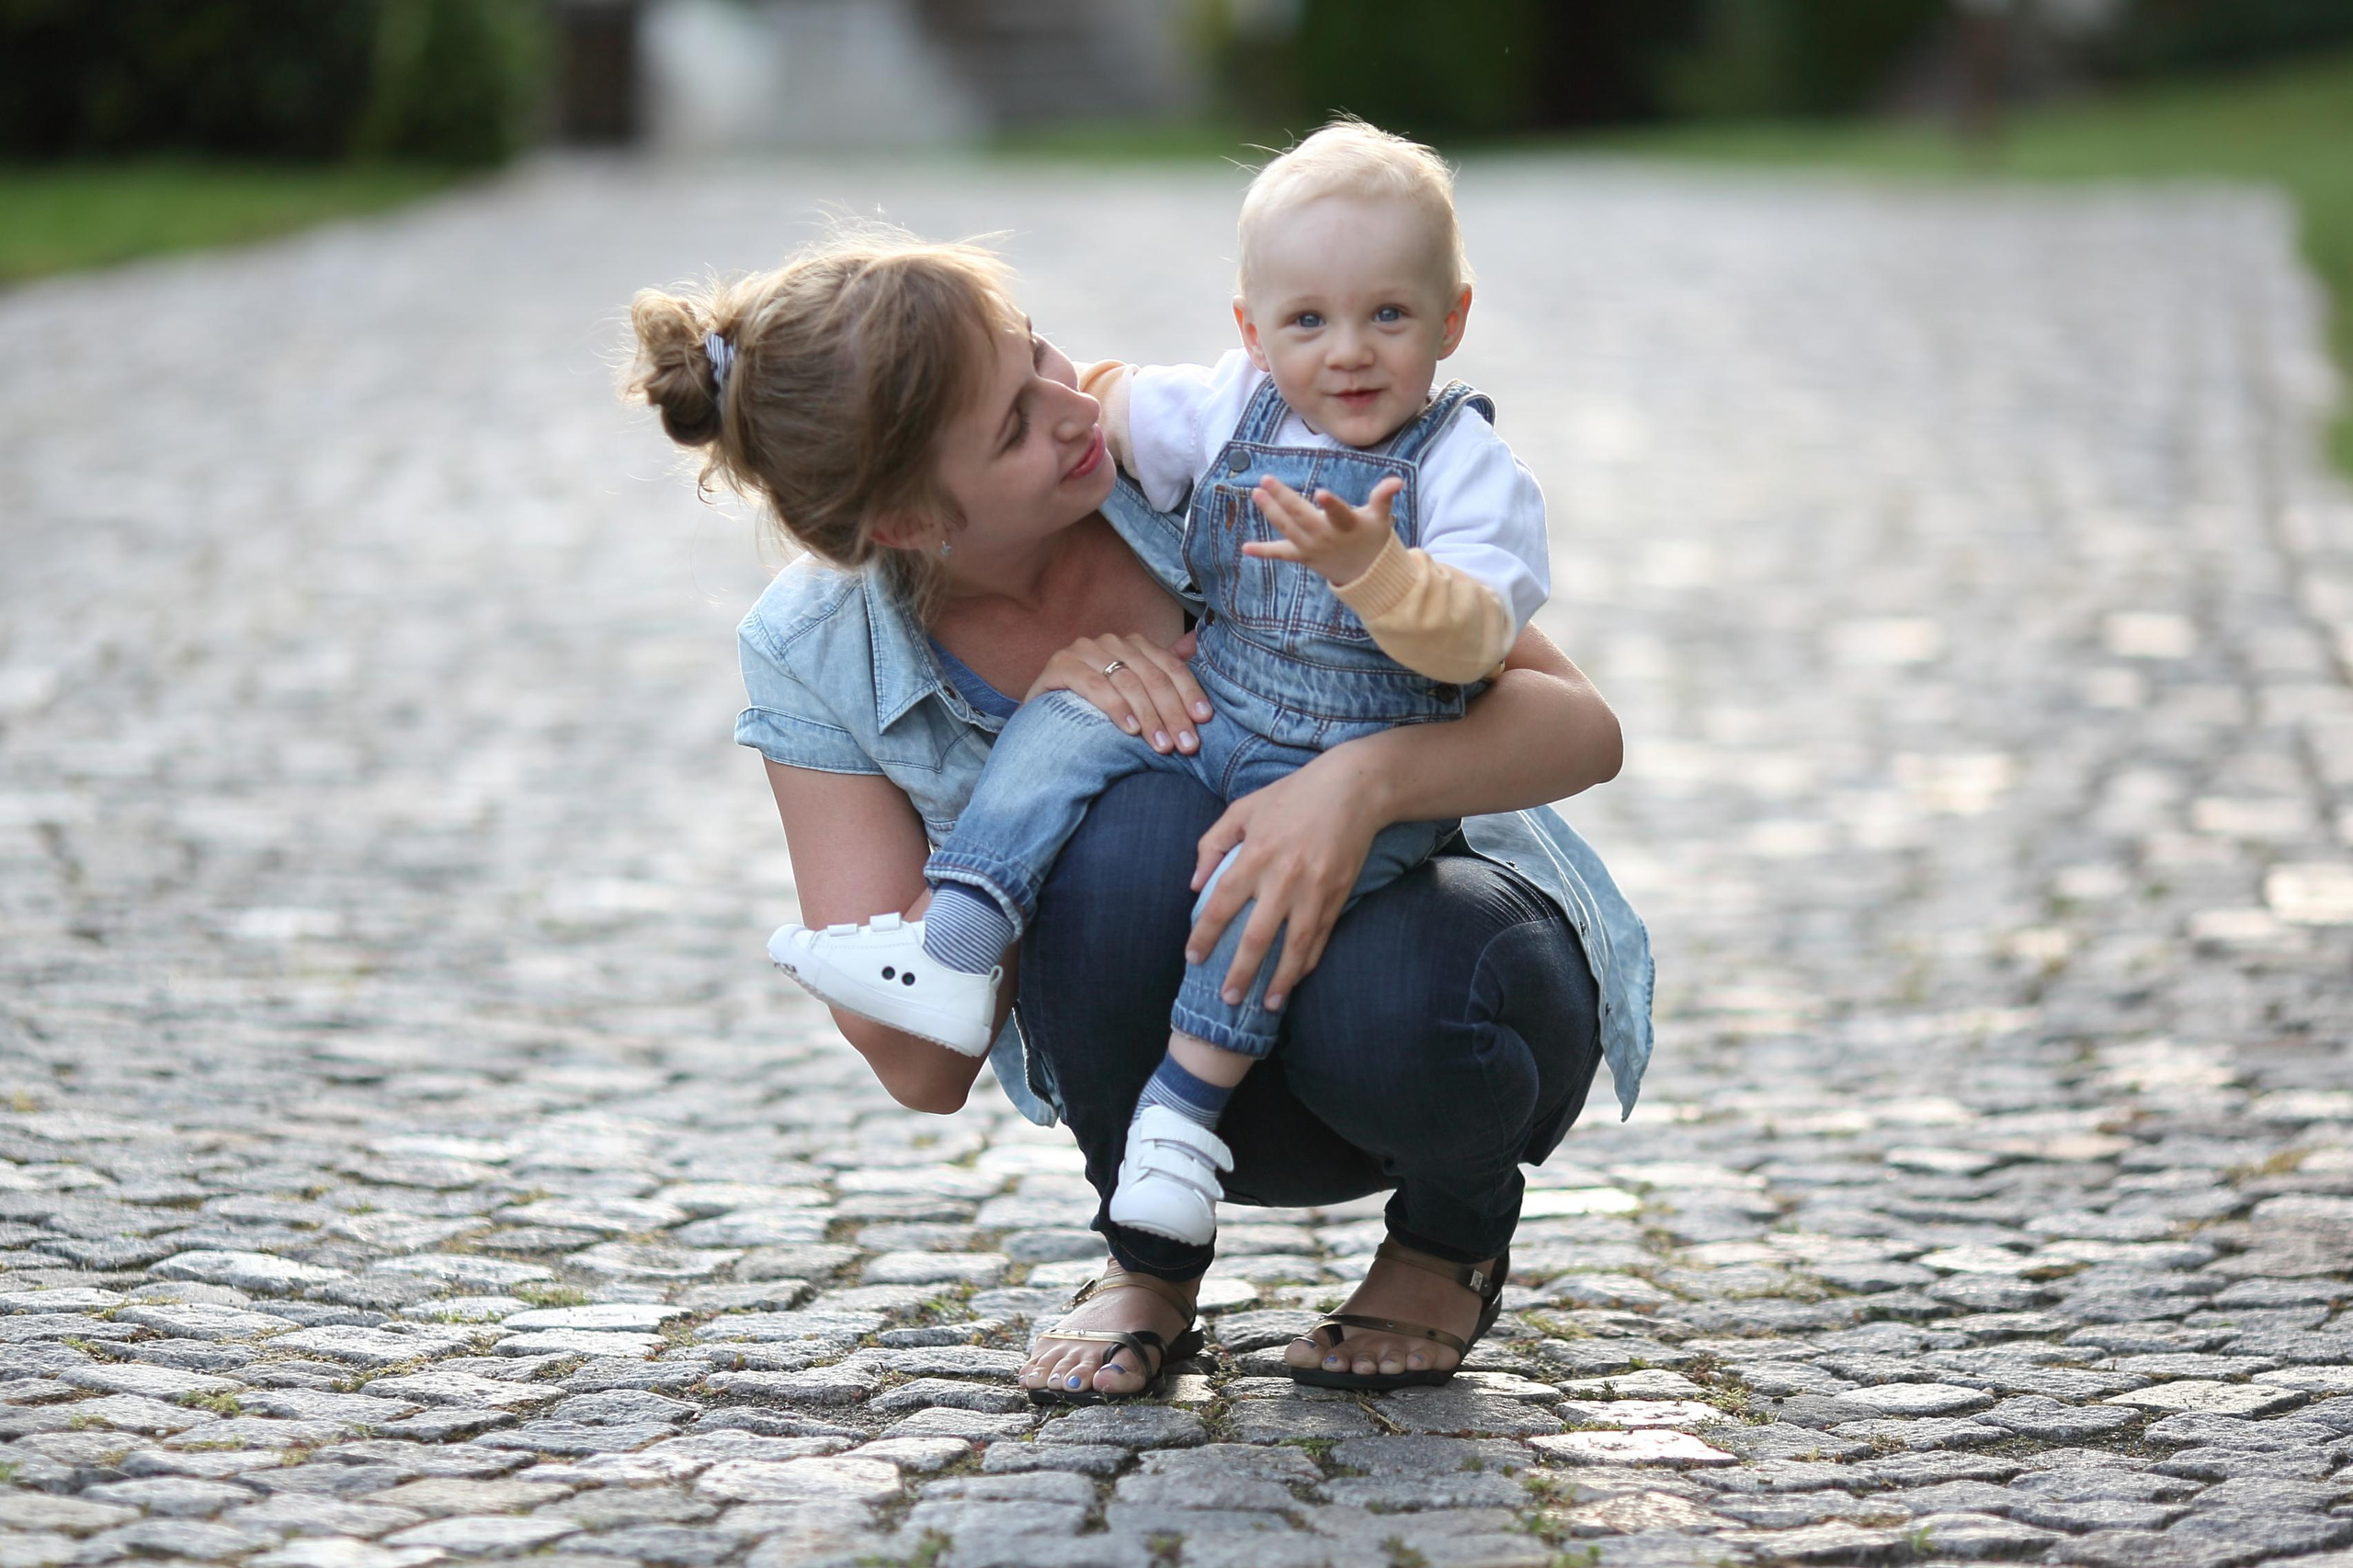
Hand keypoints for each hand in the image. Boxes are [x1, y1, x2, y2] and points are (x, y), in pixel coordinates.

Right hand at [1028, 633, 1211, 754]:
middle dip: (1173, 713)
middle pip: (1152, 676)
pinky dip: (1115, 707)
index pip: (1170, 666)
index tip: (1204, 721)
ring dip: (1149, 716)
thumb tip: (1195, 645)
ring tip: (1162, 745)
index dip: (1190, 692)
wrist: (1044, 715)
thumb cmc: (1095, 708)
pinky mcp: (1060, 665)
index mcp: (1133, 645)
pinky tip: (1130, 729)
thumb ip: (1163, 673)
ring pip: (1127, 681)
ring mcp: (1083, 651)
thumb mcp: (1134, 693)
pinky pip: (1094, 685)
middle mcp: (1110, 641)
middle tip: (1187, 745)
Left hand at [1184, 747, 1384, 1010]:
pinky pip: (1320, 937)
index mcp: (1256, 854)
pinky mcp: (1338, 895)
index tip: (1193, 957)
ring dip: (1280, 980)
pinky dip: (1307, 962)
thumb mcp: (1244, 807)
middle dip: (1241, 972)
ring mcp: (1314, 890)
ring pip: (1295, 946)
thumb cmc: (1292, 795)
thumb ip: (1213, 843)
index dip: (1205, 934)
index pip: (1223, 904)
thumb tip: (1194, 884)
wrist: (1354, 789)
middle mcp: (1284, 878)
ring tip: (1268, 1005)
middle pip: (1257, 937)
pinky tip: (1295, 979)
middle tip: (1228, 999)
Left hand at [1241, 475, 1400, 587]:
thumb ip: (1383, 497)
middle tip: (1266, 480)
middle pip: (1302, 516)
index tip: (1320, 493)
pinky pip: (1281, 554)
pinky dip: (1264, 551)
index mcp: (1347, 525)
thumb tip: (1397, 480)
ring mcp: (1312, 548)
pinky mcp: (1303, 557)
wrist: (1366, 574)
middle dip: (1283, 498)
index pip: (1339, 513)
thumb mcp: (1381, 517)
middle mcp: (1326, 537)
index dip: (1331, 504)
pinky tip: (1246, 547)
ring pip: (1288, 529)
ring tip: (1256, 494)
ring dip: (1270, 512)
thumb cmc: (1372, 537)